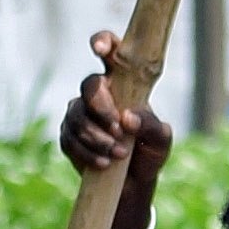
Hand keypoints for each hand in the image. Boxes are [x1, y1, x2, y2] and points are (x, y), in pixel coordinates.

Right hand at [60, 39, 176, 203]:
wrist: (132, 186)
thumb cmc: (149, 154)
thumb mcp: (160, 141)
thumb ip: (151, 125)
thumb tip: (128, 118)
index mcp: (122, 83)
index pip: (110, 52)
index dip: (102, 42)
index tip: (99, 49)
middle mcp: (98, 94)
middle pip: (90, 85)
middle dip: (102, 108)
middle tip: (119, 129)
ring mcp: (80, 113)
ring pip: (77, 115)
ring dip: (98, 137)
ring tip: (118, 155)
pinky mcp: (68, 135)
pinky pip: (70, 138)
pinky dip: (88, 152)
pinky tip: (104, 164)